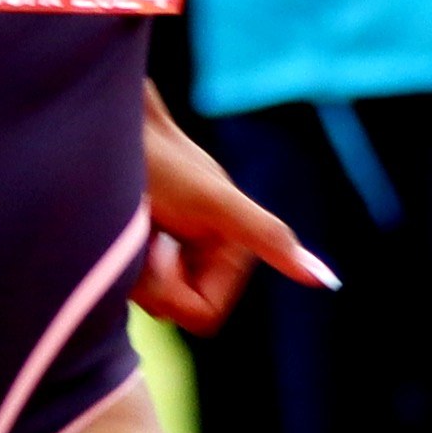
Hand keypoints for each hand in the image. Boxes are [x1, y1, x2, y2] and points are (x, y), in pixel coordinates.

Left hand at [134, 109, 330, 333]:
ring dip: (131, 268)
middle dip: (150, 281)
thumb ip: (269, 236)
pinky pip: (134, 279)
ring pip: (151, 296)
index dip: (172, 292)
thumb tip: (326, 279)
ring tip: (128, 225)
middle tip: (138, 235)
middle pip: (175, 307)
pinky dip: (120, 260)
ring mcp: (175, 245)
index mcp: (232, 246)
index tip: (158, 252)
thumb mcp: (216, 201)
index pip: (202, 313)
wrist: (105, 119)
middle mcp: (206, 248)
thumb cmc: (158, 157)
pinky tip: (121, 228)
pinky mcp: (146, 239)